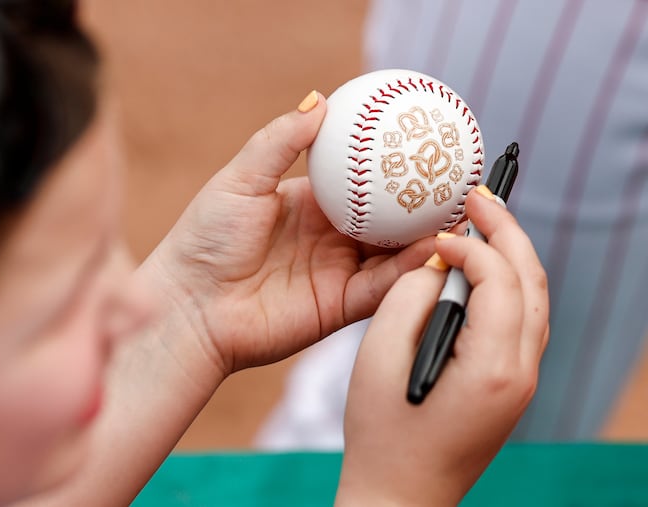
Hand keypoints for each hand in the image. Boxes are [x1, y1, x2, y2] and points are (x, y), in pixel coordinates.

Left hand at [142, 92, 433, 374]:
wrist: (190, 308)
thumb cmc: (206, 240)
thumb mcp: (241, 180)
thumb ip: (281, 142)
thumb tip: (320, 99)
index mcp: (310, 205)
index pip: (363, 182)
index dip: (393, 167)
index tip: (426, 145)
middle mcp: (331, 238)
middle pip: (389, 218)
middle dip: (423, 204)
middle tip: (459, 182)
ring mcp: (339, 272)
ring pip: (395, 253)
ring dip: (428, 237)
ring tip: (462, 216)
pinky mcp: (341, 307)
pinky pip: (384, 287)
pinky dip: (410, 270)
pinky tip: (434, 250)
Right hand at [336, 189, 549, 506]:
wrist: (401, 493)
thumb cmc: (382, 431)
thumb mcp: (378, 357)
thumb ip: (408, 297)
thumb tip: (438, 266)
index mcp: (491, 367)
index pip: (498, 279)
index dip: (469, 244)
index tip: (434, 237)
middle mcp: (520, 373)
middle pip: (531, 281)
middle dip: (508, 230)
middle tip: (481, 194)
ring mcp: (522, 381)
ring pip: (534, 299)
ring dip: (513, 254)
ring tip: (484, 220)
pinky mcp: (512, 385)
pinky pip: (523, 320)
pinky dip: (509, 284)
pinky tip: (483, 267)